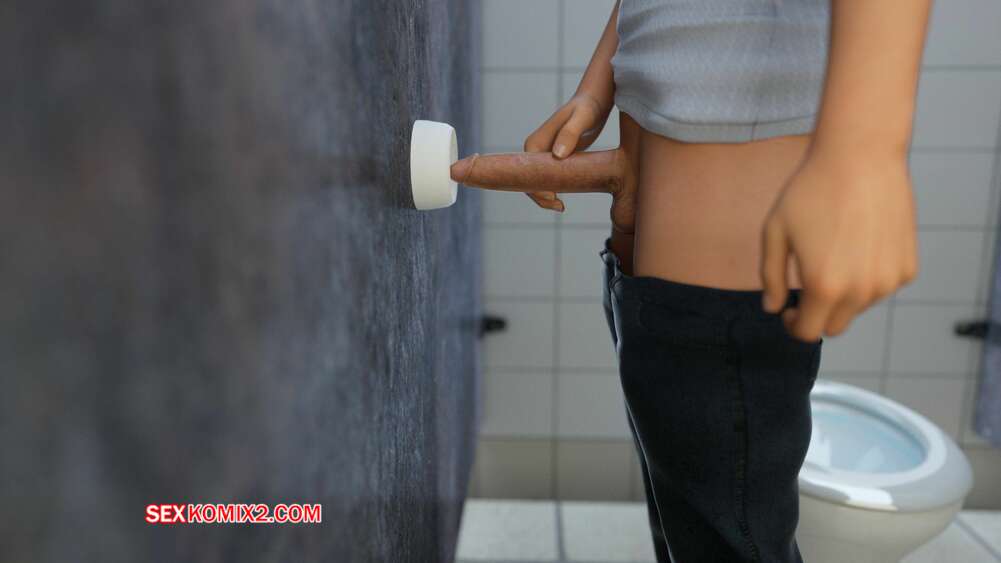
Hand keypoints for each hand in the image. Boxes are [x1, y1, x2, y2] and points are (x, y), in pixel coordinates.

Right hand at [522, 93, 611, 211]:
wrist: (595, 100)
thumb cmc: (588, 106)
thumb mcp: (582, 118)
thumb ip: (570, 134)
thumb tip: (558, 155)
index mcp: (535, 143)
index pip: (527, 173)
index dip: (538, 190)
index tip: (555, 199)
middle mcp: (535, 150)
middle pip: (529, 181)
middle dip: (540, 197)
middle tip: (560, 207)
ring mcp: (544, 155)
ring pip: (538, 182)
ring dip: (546, 197)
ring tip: (561, 207)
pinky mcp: (554, 159)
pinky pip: (548, 179)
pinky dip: (553, 190)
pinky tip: (563, 201)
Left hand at [760, 150, 918, 340]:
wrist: (861, 156)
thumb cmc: (811, 191)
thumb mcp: (775, 232)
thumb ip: (770, 276)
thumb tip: (772, 308)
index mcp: (824, 287)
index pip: (807, 332)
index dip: (792, 325)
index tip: (787, 309)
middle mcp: (861, 291)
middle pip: (835, 326)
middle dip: (816, 314)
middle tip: (805, 291)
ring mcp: (889, 281)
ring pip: (859, 306)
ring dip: (843, 294)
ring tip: (833, 254)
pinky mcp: (908, 267)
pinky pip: (882, 286)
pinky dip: (868, 278)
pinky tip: (858, 246)